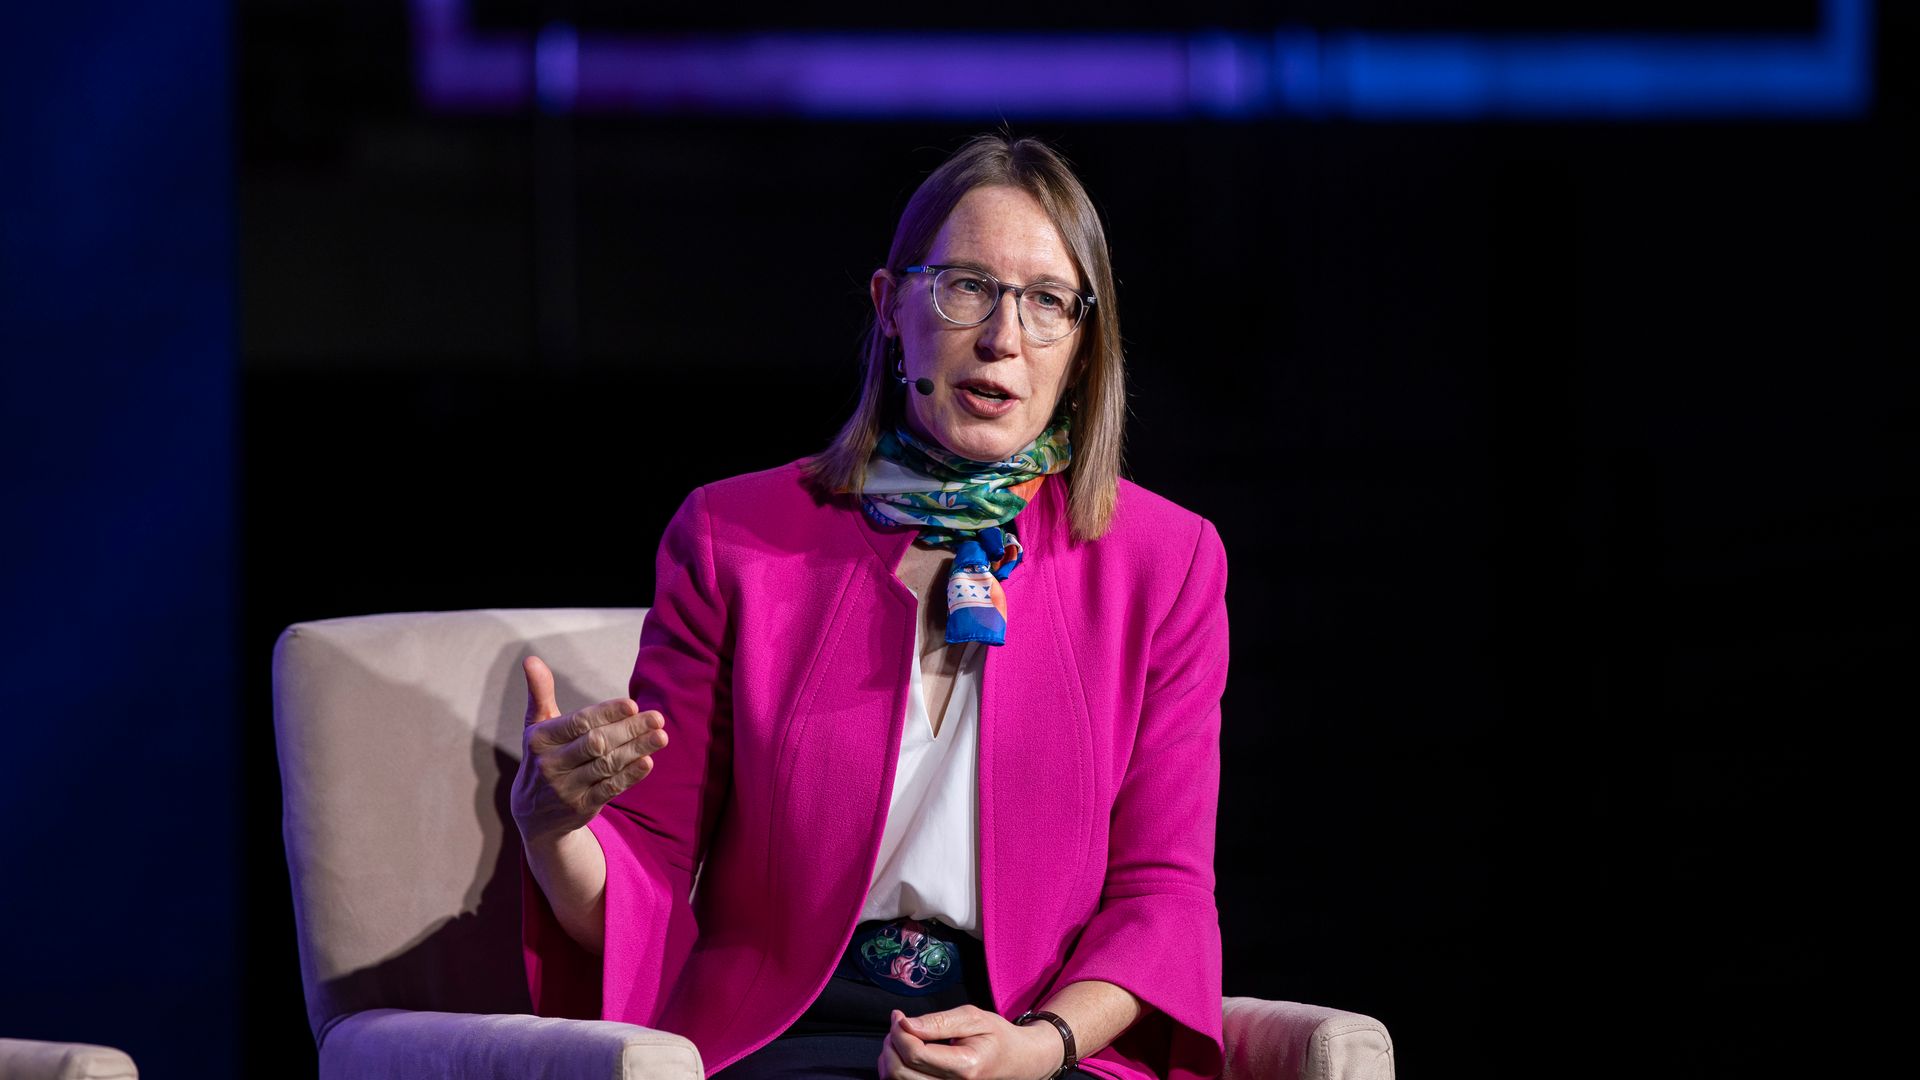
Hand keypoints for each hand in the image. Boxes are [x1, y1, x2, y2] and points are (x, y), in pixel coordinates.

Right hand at [510, 655, 667, 848]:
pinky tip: (648, 761)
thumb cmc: (543, 757)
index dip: (607, 713)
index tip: (633, 704)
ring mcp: (565, 789)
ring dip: (636, 749)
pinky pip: (610, 789)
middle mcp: (550, 765)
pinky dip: (630, 776)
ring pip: (607, 765)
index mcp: (540, 739)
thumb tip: (531, 659)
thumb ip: (539, 692)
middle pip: (597, 743)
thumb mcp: (536, 726)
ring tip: (661, 736)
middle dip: (629, 730)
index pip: (578, 723)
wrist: (534, 815)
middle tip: (657, 717)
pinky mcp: (581, 807)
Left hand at [879, 1005, 1063, 1079]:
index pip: (916, 1055)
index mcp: (965, 1066)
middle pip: (901, 1073)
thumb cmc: (997, 1038)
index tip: (898, 1015)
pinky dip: (896, 1070)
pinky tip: (905, 1054)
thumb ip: (939, 1022)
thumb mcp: (974, 1018)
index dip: (899, 1032)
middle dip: (892, 1044)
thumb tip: (905, 1023)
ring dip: (890, 1058)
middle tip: (899, 1024)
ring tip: (902, 1038)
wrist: (1016, 1061)